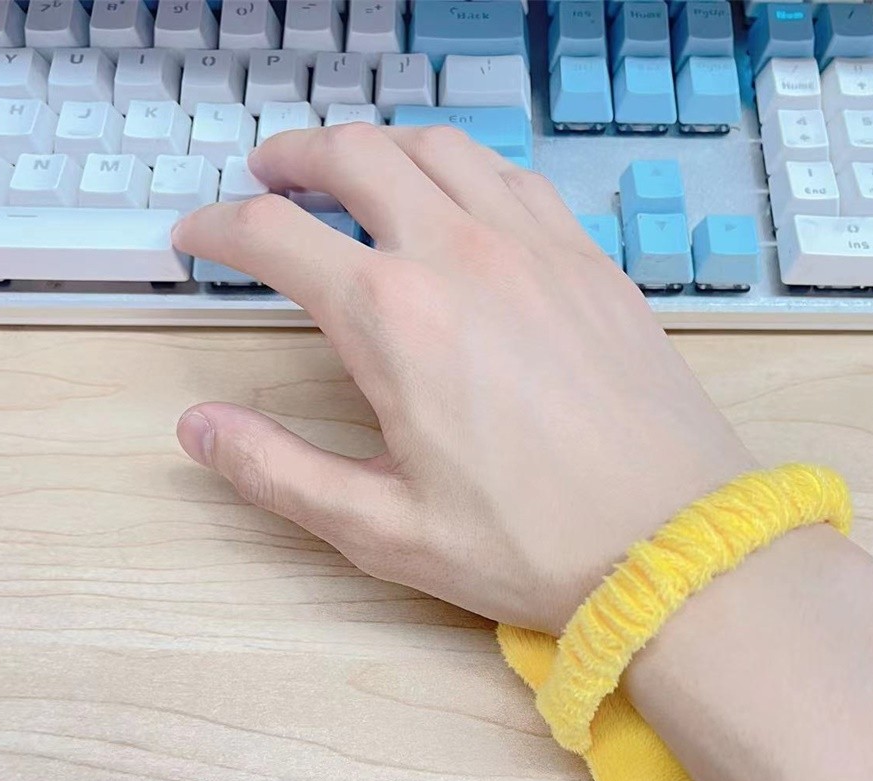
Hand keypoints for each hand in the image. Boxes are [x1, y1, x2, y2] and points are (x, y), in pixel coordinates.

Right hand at [172, 124, 752, 633]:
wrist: (675, 540)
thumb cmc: (533, 543)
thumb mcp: (385, 529)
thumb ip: (280, 472)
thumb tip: (201, 427)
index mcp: (395, 317)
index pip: (275, 234)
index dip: (218, 228)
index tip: (196, 240)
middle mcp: (462, 254)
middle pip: (355, 156)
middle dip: (293, 156)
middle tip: (267, 175)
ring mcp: (535, 246)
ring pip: (439, 147)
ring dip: (379, 145)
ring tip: (354, 171)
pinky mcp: (589, 259)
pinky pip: (515, 176)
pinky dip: (465, 166)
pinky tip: (460, 198)